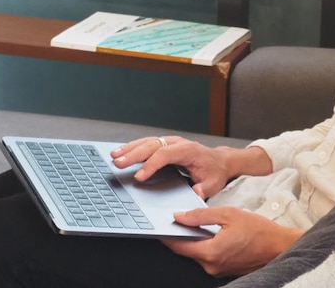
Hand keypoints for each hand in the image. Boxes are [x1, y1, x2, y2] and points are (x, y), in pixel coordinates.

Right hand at [111, 136, 237, 198]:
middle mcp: (177, 143)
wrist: (219, 161)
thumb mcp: (213, 183)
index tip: (139, 177)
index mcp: (188, 150)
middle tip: (118, 164)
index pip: (165, 155)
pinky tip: (121, 153)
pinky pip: (146, 144)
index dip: (151, 165)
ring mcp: (169, 142)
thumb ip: (204, 188)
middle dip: (134, 155)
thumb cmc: (214, 172)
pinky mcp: (164, 145)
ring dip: (129, 149)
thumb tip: (195, 192)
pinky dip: (132, 148)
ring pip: (146, 142)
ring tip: (114, 156)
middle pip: (152, 146)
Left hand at [163, 206, 302, 276]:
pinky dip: (203, 245)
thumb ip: (200, 215)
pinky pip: (207, 256)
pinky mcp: (224, 270)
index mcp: (211, 252)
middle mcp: (212, 265)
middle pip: (186, 250)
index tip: (157, 225)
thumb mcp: (228, 214)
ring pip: (196, 253)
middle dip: (179, 235)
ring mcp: (218, 270)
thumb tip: (179, 216)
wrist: (280, 246)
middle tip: (174, 219)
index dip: (166, 235)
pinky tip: (207, 233)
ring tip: (192, 223)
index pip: (178, 246)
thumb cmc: (259, 230)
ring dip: (192, 240)